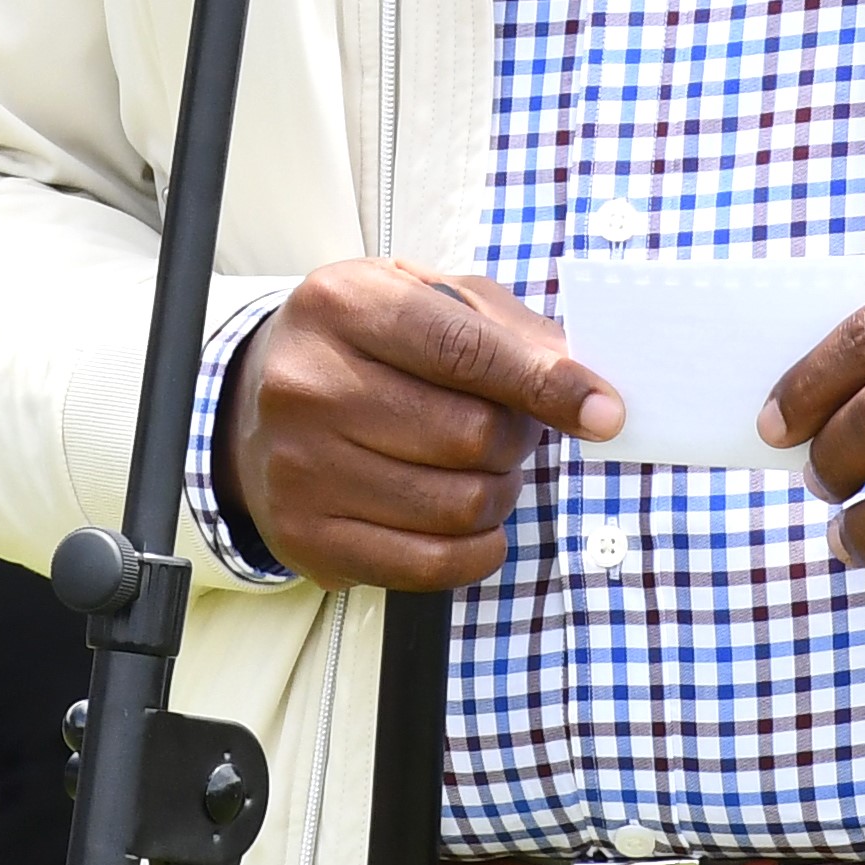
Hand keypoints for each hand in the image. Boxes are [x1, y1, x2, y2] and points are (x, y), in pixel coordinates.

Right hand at [232, 261, 618, 590]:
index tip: (604, 411)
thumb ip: (509, 331)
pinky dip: (476, 551)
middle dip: (517, 439)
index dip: (547, 384)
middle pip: (470, 435)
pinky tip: (475, 525)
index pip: (466, 352)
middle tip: (509, 432)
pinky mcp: (305, 535)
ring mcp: (299, 465)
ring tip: (483, 471)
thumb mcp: (428, 300)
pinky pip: (428, 564)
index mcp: (342, 304)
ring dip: (499, 494)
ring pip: (458, 505)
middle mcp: (307, 383)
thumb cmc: (369, 345)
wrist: (260, 402)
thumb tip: (587, 389)